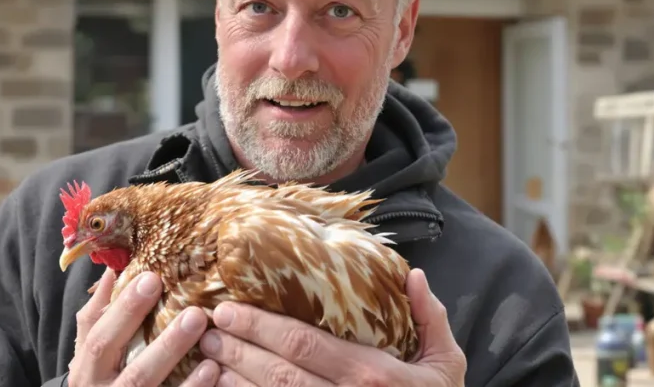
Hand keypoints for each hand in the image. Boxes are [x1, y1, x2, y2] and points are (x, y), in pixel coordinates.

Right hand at [69, 268, 221, 385]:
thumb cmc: (98, 377)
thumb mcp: (90, 350)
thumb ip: (99, 313)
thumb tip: (112, 269)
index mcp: (87, 370)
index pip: (100, 337)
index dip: (125, 310)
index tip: (153, 278)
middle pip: (135, 371)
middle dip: (164, 343)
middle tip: (195, 312)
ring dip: (181, 364)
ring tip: (206, 337)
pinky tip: (213, 369)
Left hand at [198, 267, 466, 385]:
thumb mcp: (446, 364)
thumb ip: (430, 318)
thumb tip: (414, 276)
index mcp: (373, 375)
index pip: (304, 345)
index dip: (261, 327)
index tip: (230, 310)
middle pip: (278, 373)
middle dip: (238, 349)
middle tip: (207, 330)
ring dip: (235, 380)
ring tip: (208, 358)